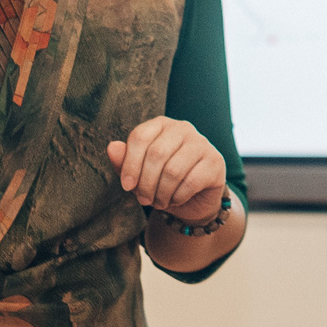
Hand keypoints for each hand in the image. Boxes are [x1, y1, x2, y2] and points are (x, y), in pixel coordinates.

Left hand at [107, 118, 225, 217]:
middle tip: (143, 200)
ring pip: (173, 170)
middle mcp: (183, 128)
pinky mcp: (215, 162)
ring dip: (161, 193)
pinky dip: (177, 197)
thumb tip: (112, 147)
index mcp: (161, 125)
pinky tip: (175, 200)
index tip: (126, 186)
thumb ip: (124, 161)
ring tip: (158, 202)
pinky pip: (190, 182)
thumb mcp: (139, 174)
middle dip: (146, 183)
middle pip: (156, 154)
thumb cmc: (161, 182)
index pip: (140, 137)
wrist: (193, 200)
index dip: (130, 164)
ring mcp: (202, 143)